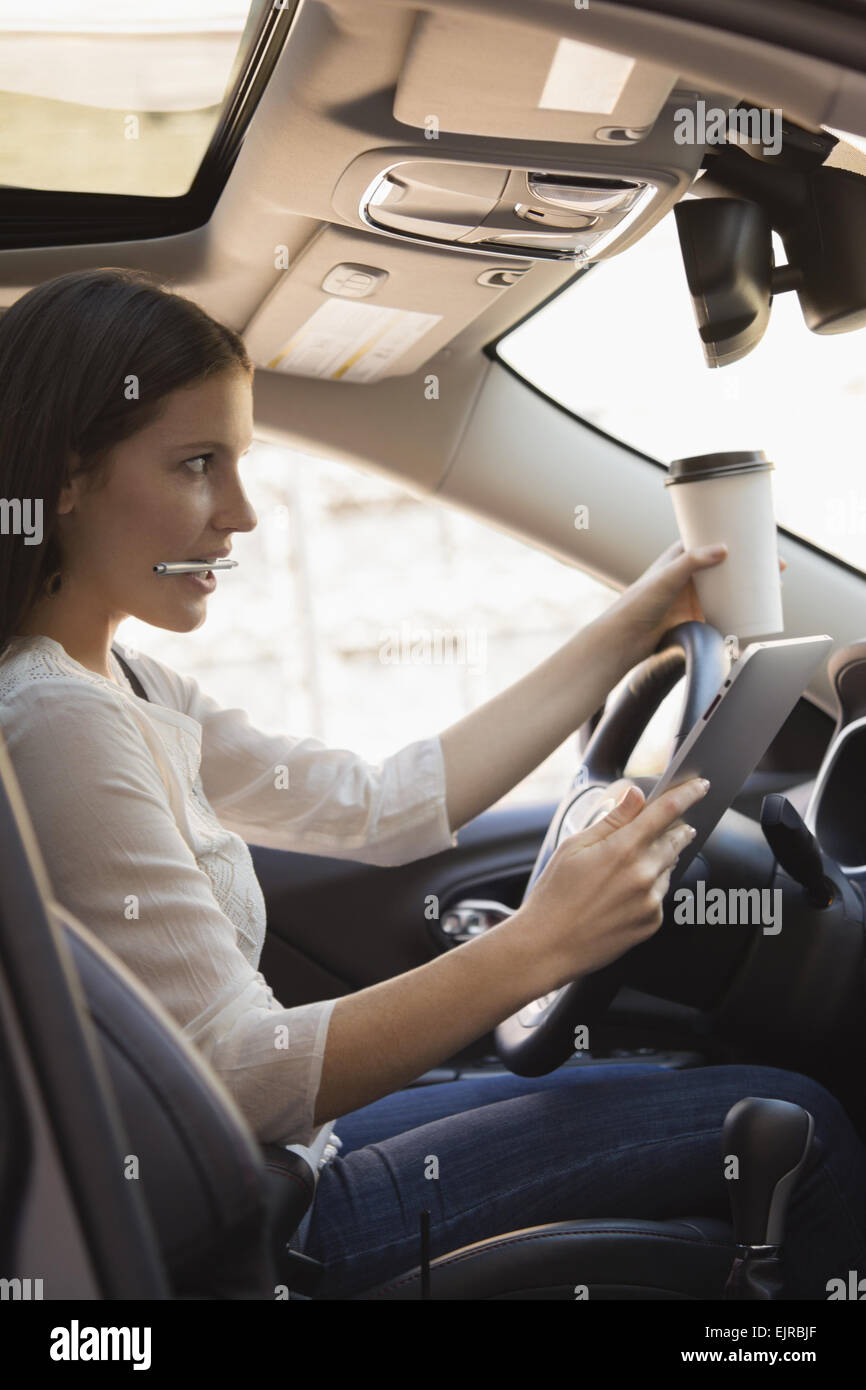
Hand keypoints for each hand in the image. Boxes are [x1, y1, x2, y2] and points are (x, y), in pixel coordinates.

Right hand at [514, 776, 710, 991]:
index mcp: (623, 848)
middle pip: (676, 839)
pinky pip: (661, 895)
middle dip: (677, 828)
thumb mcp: (574, 847)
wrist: (548, 946)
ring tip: (628, 866)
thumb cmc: (554, 895)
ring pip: (668, 868)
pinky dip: (651, 887)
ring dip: (660, 859)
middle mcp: (644, 874)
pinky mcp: (652, 923)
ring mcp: (651, 901)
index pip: (667, 811)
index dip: (688, 794)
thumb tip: (636, 795)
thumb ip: (612, 820)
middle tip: (674, 824)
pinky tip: (624, 893)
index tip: (701, 785)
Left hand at [602, 540, 786, 656]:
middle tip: (777, 568)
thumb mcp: (667, 576)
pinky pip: (724, 610)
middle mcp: (689, 574)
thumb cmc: (638, 603)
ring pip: (729, 588)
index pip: (713, 540)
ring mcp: (694, 596)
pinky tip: (758, 609)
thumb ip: (692, 561)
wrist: (626, 639)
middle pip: (727, 565)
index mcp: (680, 556)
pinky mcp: (696, 617)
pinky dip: (741, 608)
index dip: (737, 539)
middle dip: (752, 565)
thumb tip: (724, 549)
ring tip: (774, 588)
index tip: (761, 541)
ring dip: (750, 587)